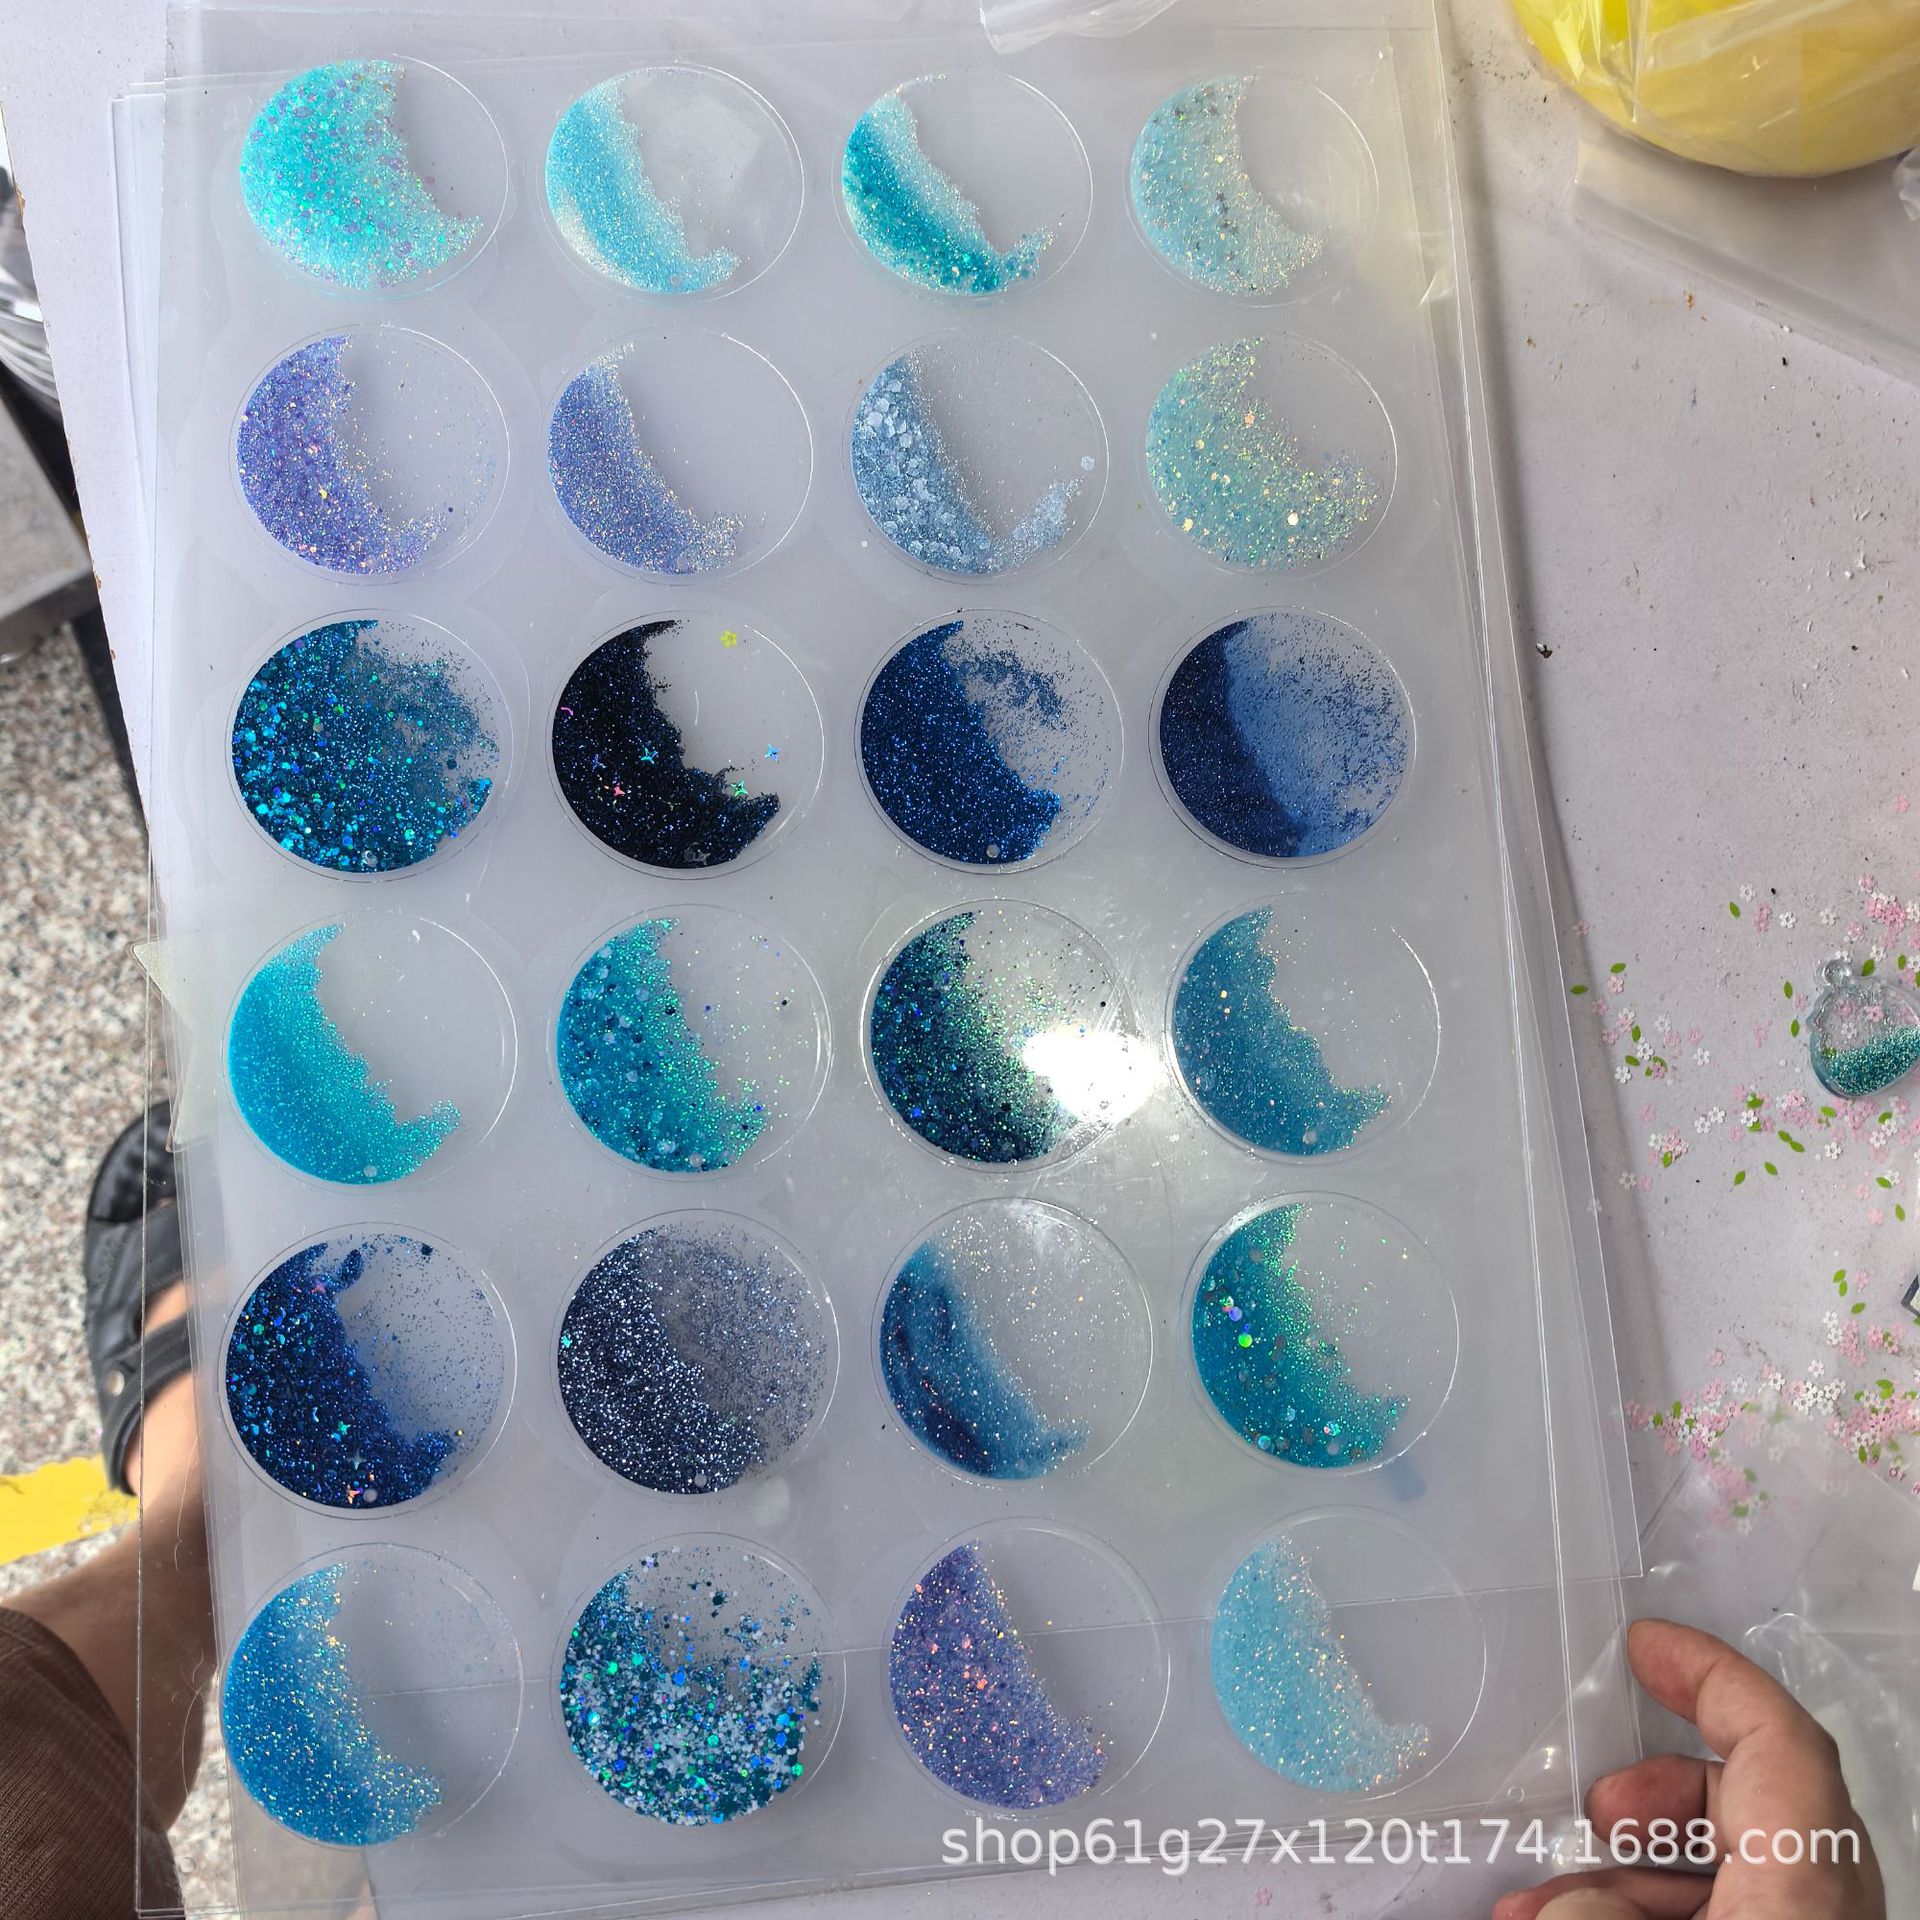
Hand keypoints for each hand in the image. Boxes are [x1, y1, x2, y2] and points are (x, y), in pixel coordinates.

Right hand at [1494, 1618, 1883, 1918]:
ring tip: (1534, 1897)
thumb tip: (1566, 1904)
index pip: (1784, 1745)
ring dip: (1628, 1872)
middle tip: (1593, 1807)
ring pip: (1733, 1875)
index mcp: (1806, 1895)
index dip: (1713, 1678)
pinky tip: (1557, 1917)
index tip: (1644, 1645)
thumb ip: (1598, 1914)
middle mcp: (1823, 1918)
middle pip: (1756, 1806)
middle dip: (1658, 1790)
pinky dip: (1645, 1915)